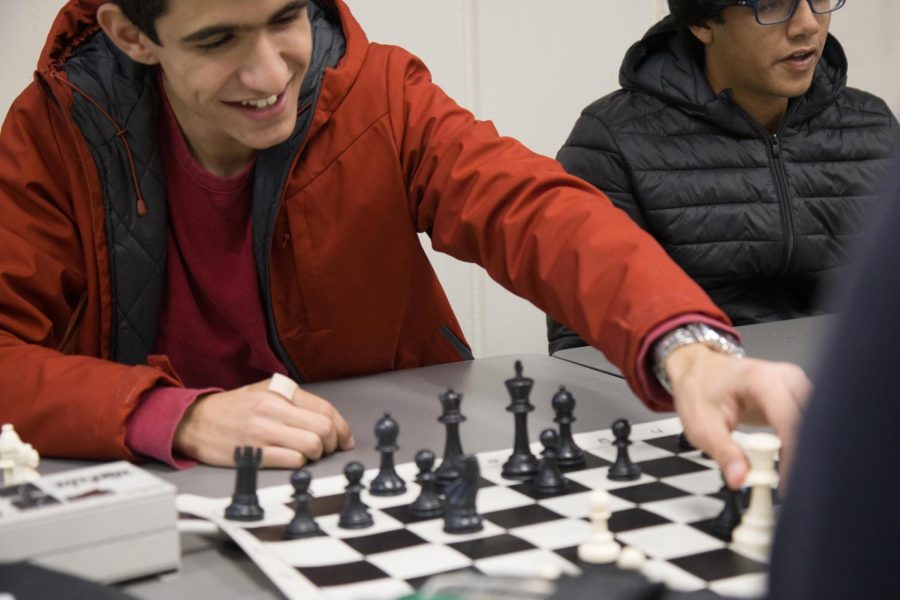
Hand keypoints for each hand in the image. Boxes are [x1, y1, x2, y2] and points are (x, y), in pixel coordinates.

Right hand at [173, 378, 354, 467]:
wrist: (194, 421)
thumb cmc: (235, 408)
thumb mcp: (266, 392)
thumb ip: (298, 403)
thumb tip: (333, 426)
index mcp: (279, 391)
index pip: (325, 410)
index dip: (342, 428)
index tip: (344, 440)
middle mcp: (272, 408)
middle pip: (323, 429)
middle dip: (332, 443)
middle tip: (328, 449)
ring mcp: (262, 432)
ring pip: (311, 446)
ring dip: (316, 455)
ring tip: (309, 454)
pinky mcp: (252, 453)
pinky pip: (291, 461)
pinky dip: (299, 463)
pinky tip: (292, 460)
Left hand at [665, 344, 810, 488]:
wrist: (700, 372)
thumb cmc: (700, 391)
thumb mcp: (702, 426)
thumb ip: (724, 453)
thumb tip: (739, 478)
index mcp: (761, 379)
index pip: (790, 421)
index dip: (793, 455)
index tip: (788, 482)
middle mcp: (785, 377)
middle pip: (812, 421)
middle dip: (807, 456)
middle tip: (792, 484)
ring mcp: (796, 385)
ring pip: (819, 423)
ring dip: (809, 451)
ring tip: (791, 474)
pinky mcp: (799, 395)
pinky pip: (813, 422)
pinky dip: (806, 443)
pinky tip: (794, 460)